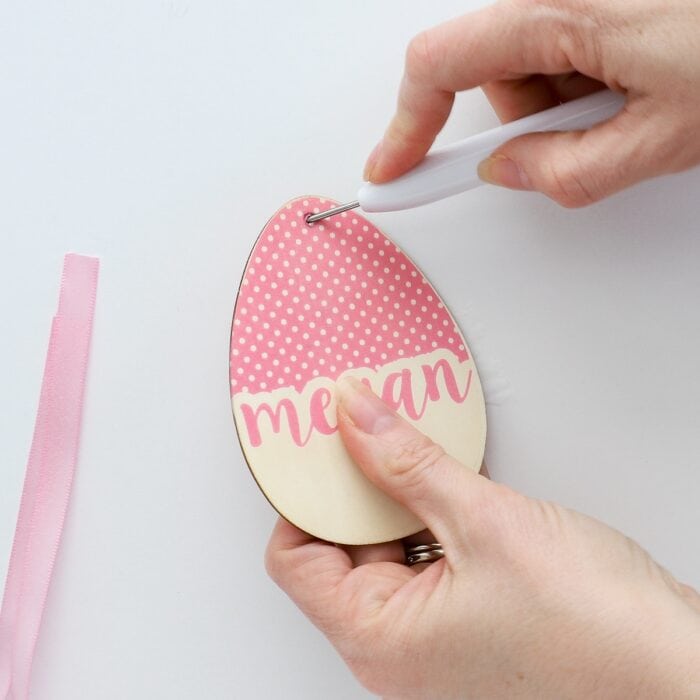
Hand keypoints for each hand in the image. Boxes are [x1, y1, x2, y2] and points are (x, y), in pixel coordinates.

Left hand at [266, 378, 699, 698]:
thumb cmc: (599, 631)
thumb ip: (408, 463)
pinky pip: (427, 557)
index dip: (302, 495)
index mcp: (379, 640)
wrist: (680, 671)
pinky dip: (429, 514)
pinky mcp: (469, 622)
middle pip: (338, 549)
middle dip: (354, 486)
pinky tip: (449, 477)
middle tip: (368, 426)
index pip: (294, 558)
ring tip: (413, 445)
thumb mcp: (487, 523)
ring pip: (386, 549)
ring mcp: (434, 639)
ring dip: (397, 495)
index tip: (318, 444)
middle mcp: (398, 649)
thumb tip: (355, 416)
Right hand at [363, 0, 699, 206]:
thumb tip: (510, 173)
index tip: (391, 169)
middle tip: (590, 132)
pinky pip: (564, 34)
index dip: (405, 127)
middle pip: (492, 67)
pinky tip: (643, 68)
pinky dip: (590, 70)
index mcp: (564, 6)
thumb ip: (569, 173)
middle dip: (527, 118)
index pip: (439, 69)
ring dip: (569, 96)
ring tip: (639, 93)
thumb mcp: (665, 138)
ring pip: (531, 56)